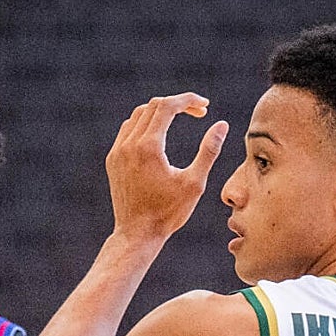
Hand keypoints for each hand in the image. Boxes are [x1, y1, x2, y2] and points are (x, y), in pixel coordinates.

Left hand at [106, 92, 229, 242]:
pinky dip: (145, 124)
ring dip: (161, 112)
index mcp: (149, 147)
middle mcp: (129, 144)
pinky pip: (128, 130)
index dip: (188, 100)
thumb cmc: (168, 213)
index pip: (167, 106)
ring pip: (138, 115)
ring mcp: (118, 151)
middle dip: (178, 104)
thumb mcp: (194, 183)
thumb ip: (209, 151)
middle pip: (153, 106)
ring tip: (181, 118)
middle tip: (199, 112)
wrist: (137, 234)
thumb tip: (222, 125)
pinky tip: (159, 134)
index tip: (205, 105)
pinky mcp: (113, 160)